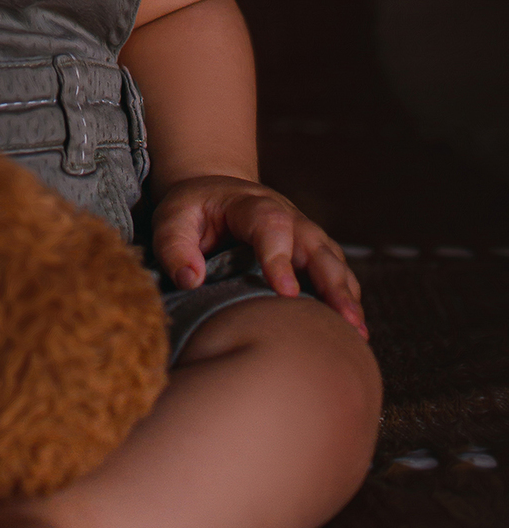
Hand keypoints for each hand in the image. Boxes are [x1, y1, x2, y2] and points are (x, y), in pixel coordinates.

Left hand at [152, 175, 367, 339]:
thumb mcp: (171, 219)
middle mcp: (288, 218)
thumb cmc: (193, 211)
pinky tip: (352, 332)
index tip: (284, 291)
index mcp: (251, 205)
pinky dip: (346, 299)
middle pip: (317, 246)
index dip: (280, 257)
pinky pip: (335, 275)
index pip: (272, 225)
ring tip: (357, 332)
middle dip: (331, 282)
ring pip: (333, 262)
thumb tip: (192, 280)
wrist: (215, 194)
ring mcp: (304, 236)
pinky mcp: (311, 255)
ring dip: (347, 295)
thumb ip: (174, 247)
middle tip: (343, 318)